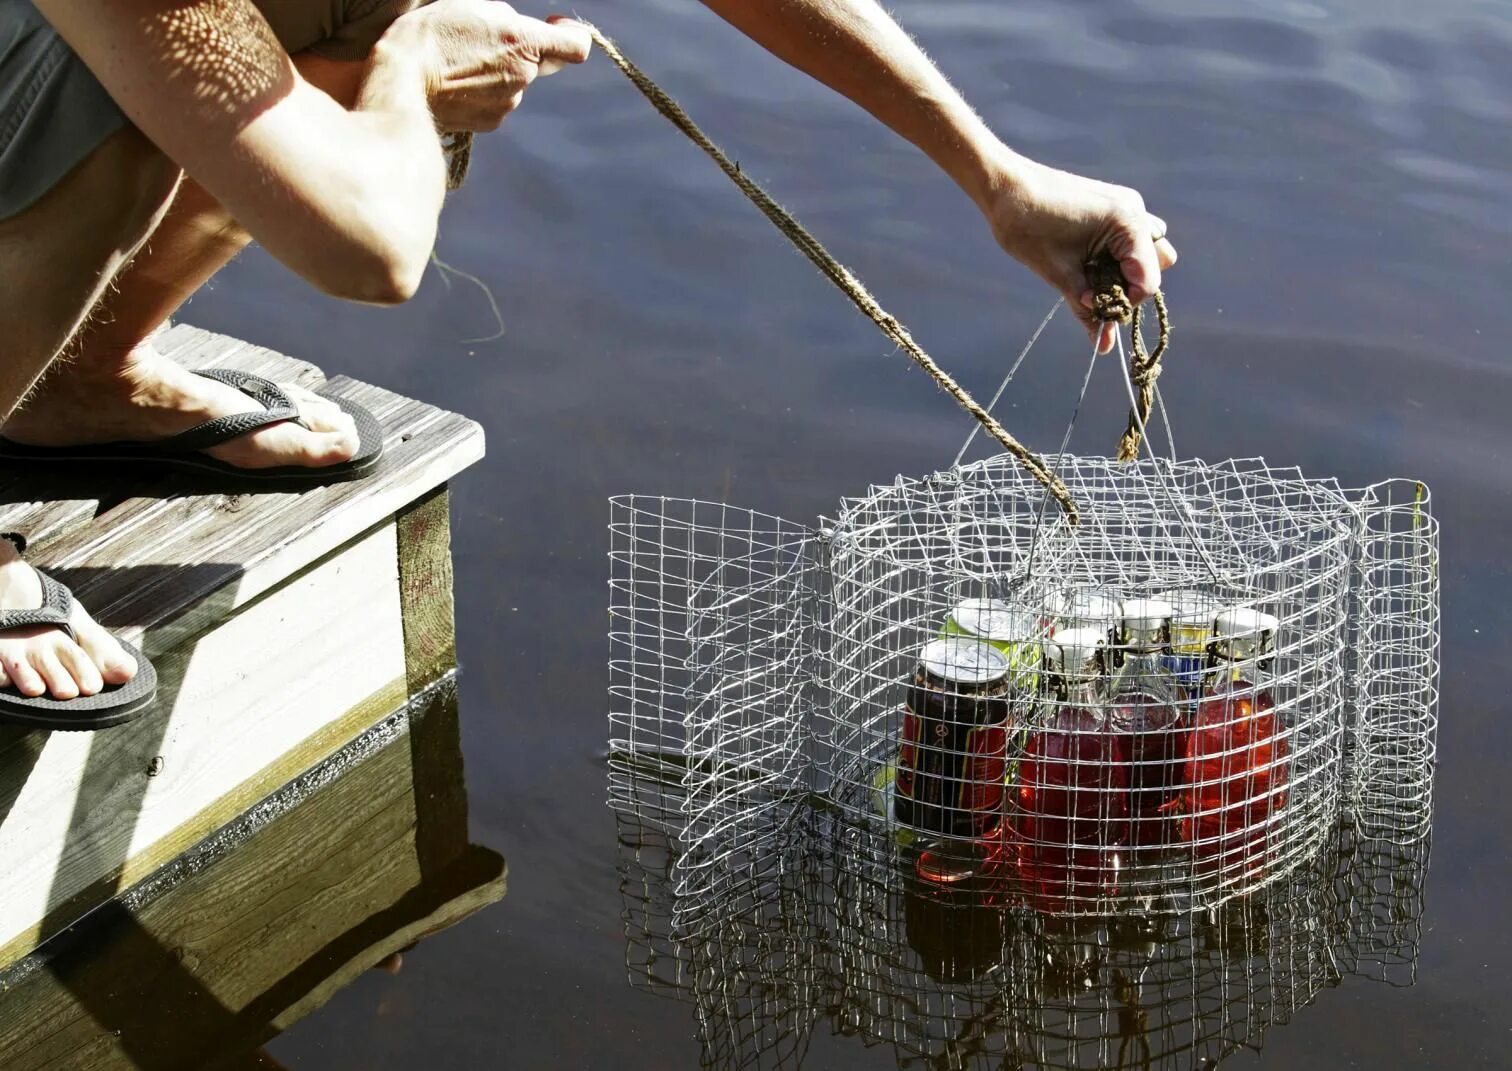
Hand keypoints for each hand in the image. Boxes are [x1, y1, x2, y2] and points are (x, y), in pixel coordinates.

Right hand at [386, 1, 591, 130]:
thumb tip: (516, 28)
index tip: (557, 27)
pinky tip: (454, 83)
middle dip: (517, 51)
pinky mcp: (490, 122)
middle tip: (480, 40)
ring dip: (496, 72)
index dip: (570, 35)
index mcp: (524, 42)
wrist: (402, 82)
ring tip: (458, 62)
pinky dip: (481, 93)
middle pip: (536, 61)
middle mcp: (523, 76)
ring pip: (513, 82)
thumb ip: (505, 18)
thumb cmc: (430, 36)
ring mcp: (508, 103)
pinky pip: (495, 102)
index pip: (575, 46)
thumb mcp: (470, 6)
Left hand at [982, 155, 1177, 353]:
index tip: (1096, 312)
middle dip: (1128, 287)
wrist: (1005, 186)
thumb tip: (1103, 345)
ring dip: (1124, 272)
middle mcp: (1135, 211)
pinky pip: (1128, 240)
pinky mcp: (1112, 206)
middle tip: (1095, 295)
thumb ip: (1085, 308)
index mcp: (1128, 223)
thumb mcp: (1058, 274)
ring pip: (1145, 252)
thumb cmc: (1028, 226)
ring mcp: (1126, 206)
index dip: (1123, 304)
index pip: (1147, 281)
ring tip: (1090, 279)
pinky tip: (1087, 264)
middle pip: (1156, 266)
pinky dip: (1114, 258)